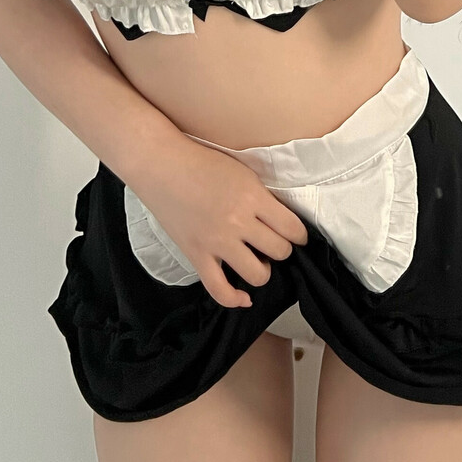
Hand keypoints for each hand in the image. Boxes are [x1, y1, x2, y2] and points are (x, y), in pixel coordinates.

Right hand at [136, 135, 309, 308]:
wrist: (161, 166)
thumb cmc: (203, 162)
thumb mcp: (243, 173)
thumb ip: (262, 198)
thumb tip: (280, 223)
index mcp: (253, 198)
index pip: (292, 228)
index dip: (300, 235)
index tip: (297, 236)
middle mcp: (238, 223)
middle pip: (279, 251)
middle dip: (282, 249)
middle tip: (274, 243)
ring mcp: (216, 242)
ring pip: (257, 274)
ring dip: (263, 270)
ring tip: (258, 260)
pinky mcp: (196, 255)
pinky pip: (219, 289)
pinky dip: (235, 299)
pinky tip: (244, 297)